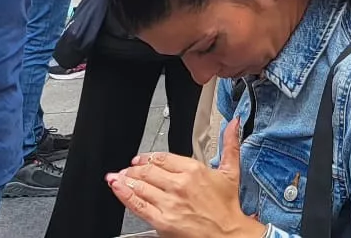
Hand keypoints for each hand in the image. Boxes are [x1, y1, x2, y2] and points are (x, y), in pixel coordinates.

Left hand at [109, 117, 259, 237]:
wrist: (228, 234)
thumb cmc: (227, 207)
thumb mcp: (230, 172)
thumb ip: (230, 145)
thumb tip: (233, 124)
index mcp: (194, 170)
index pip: (162, 158)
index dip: (147, 157)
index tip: (140, 158)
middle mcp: (179, 184)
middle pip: (148, 170)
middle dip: (133, 168)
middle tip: (127, 168)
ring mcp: (169, 202)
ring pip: (140, 185)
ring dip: (125, 179)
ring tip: (117, 177)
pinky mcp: (162, 220)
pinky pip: (137, 204)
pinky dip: (123, 194)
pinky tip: (117, 187)